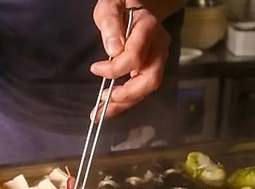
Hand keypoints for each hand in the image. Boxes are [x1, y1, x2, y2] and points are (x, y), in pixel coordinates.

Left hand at [90, 0, 170, 119]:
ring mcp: (159, 58)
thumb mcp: (111, 3)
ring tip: (101, 112)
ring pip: (147, 88)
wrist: (143, 3)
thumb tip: (113, 49)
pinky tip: (109, 106)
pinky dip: (125, 100)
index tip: (95, 69)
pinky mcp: (153, 68)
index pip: (135, 57)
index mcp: (148, 28)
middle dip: (125, 96)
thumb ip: (111, 23)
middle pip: (150, 80)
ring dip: (124, 103)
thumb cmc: (123, 2)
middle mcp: (159, 46)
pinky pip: (141, 88)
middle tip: (102, 104)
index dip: (114, 69)